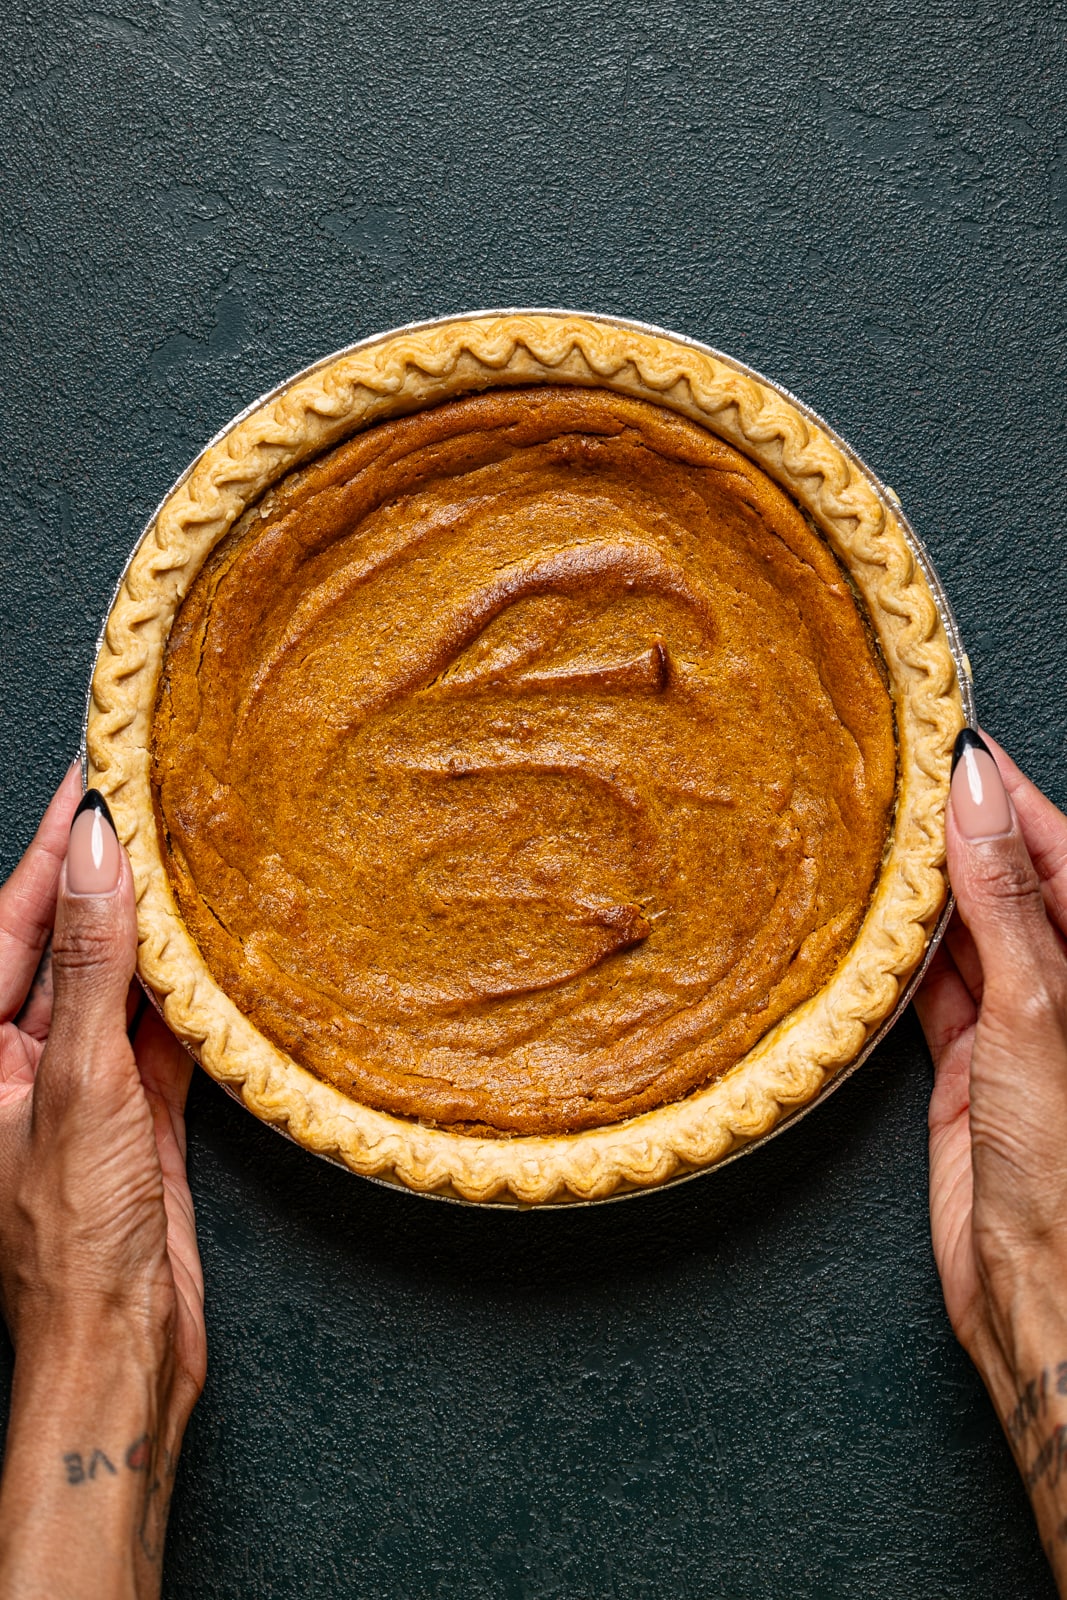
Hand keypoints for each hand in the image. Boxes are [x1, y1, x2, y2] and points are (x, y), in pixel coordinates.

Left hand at [0, 765, 204, 1598]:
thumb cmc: (71, 1238)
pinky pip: (160, 1034)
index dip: (53, 847)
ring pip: (117, 984)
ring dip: (153, 931)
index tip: (93, 776)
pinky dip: (189, 996)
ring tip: (193, 857)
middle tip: (153, 799)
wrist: (119, 1353)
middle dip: (104, 876)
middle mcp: (18, 1061)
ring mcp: (79, 1088)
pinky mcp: (135, 1117)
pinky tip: (217, 954)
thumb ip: (91, 963)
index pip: (12, 920)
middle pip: (63, 943)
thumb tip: (95, 854)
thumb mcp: (79, 1081)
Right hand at [918, 729, 1066, 1588]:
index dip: (1010, 797)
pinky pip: (931, 993)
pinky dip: (899, 959)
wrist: (1041, 1299)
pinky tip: (871, 926)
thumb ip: (1005, 902)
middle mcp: (1065, 988)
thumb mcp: (1037, 1011)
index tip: (952, 743)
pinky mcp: (968, 1073)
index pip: (1061, 852)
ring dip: (923, 893)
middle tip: (895, 778)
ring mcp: (1019, 1031)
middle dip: (961, 834)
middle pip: (1013, 885)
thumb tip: (978, 795)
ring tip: (874, 836)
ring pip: (967, 935)